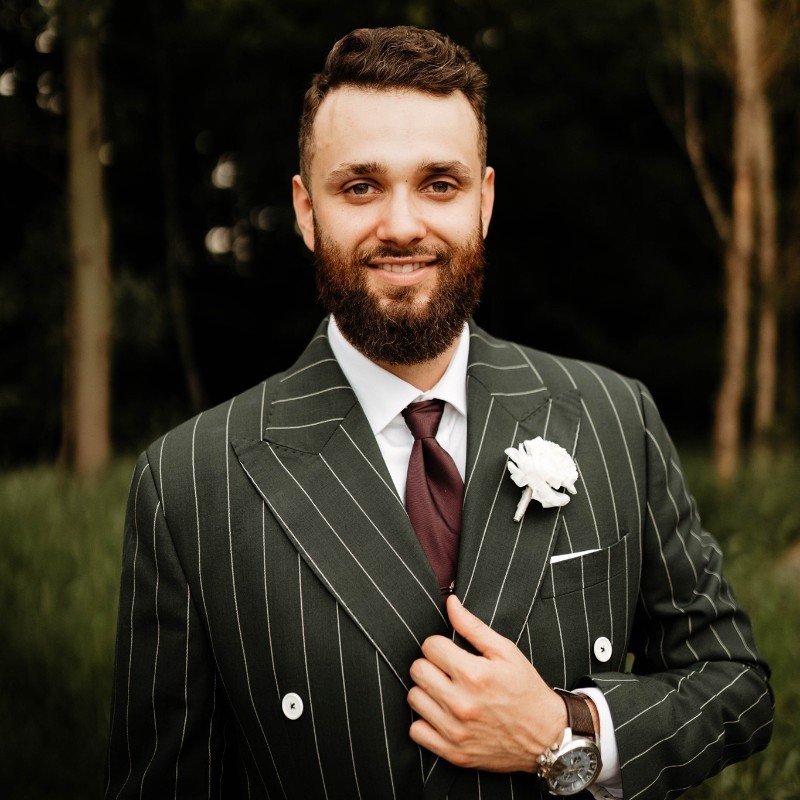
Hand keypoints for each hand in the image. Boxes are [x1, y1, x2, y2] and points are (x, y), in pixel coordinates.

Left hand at [407, 594, 566, 771]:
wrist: (546, 737)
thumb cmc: (526, 689)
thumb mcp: (505, 651)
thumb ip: (472, 626)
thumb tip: (450, 603)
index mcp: (474, 674)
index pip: (430, 646)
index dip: (439, 644)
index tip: (450, 651)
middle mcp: (461, 703)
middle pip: (417, 670)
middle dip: (430, 665)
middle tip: (447, 670)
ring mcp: (456, 730)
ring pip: (414, 698)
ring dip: (426, 691)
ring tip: (445, 691)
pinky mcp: (453, 752)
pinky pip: (416, 732)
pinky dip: (425, 722)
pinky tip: (441, 714)